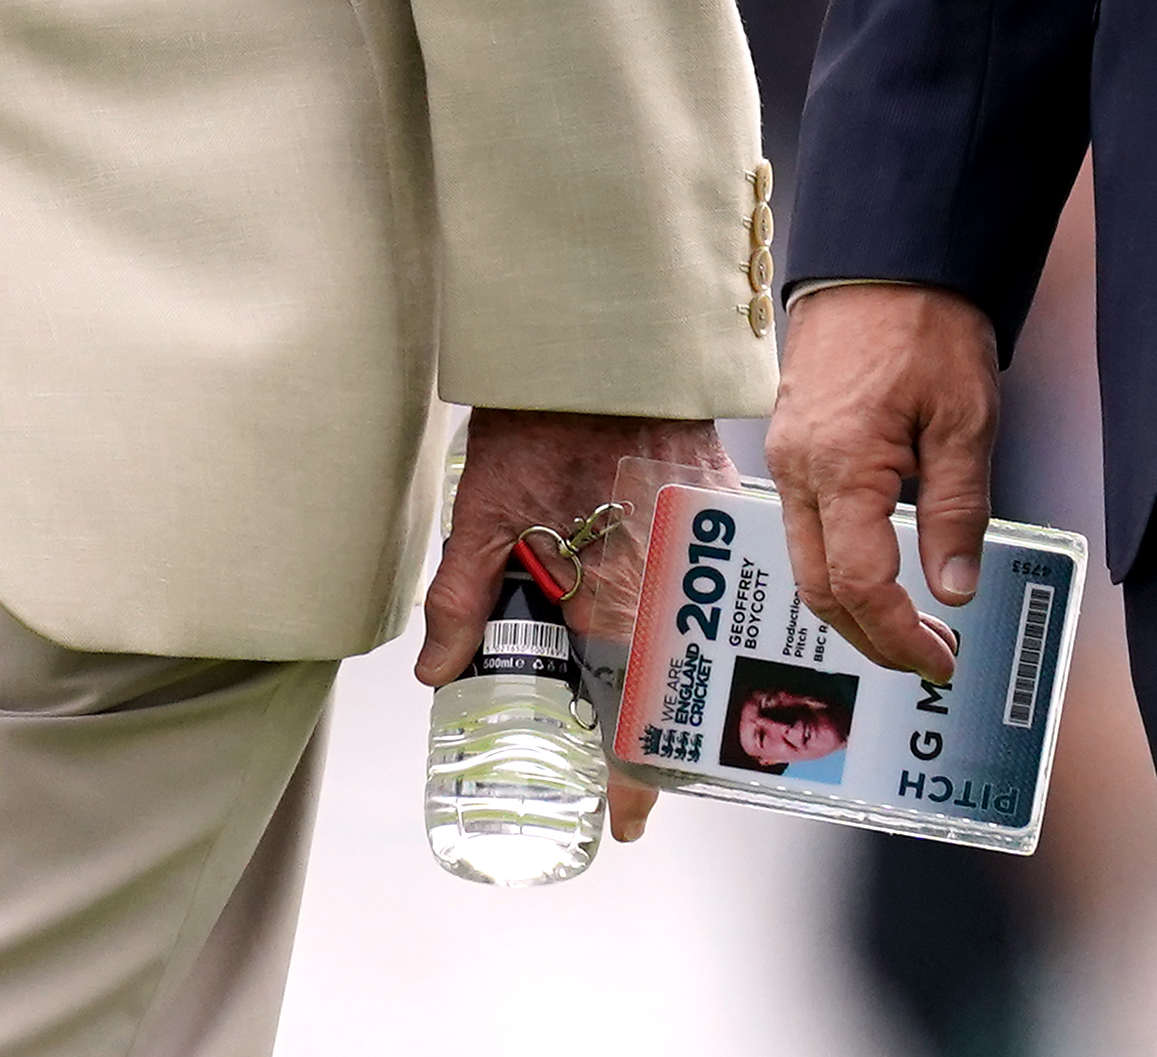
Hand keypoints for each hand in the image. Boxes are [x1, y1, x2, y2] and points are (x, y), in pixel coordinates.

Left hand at [417, 406, 725, 845]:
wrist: (597, 339)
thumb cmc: (541, 418)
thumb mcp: (484, 512)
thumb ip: (462, 598)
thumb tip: (437, 672)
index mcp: (622, 593)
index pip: (644, 713)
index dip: (638, 776)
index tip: (625, 817)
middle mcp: (677, 579)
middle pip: (682, 688)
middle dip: (659, 736)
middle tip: (630, 776)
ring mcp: (706, 544)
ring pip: (702, 640)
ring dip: (679, 679)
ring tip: (647, 711)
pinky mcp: (720, 509)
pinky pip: (715, 586)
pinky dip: (695, 617)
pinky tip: (669, 630)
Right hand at [765, 283, 1001, 679]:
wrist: (884, 255)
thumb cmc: (926, 323)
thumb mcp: (965, 418)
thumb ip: (958, 510)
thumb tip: (954, 588)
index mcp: (841, 466)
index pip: (860, 585)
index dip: (898, 635)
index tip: (940, 657)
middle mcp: (798, 469)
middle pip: (819, 588)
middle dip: (870, 637)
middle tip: (928, 656)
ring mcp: (787, 455)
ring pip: (806, 561)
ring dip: (852, 606)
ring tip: (910, 623)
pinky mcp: (792, 442)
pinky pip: (804, 525)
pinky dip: (838, 564)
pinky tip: (878, 570)